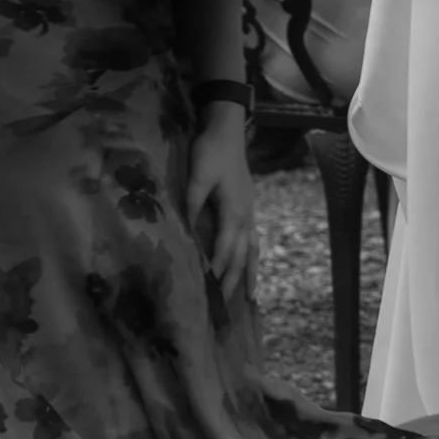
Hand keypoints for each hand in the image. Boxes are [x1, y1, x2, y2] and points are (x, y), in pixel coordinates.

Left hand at [187, 111, 256, 296]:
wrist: (227, 131)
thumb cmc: (210, 152)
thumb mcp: (198, 176)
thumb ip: (192, 202)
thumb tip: (185, 231)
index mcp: (233, 211)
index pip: (225, 248)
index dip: (217, 269)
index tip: (207, 291)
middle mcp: (245, 217)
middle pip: (241, 255)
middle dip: (234, 281)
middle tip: (226, 307)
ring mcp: (249, 213)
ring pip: (252, 250)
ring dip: (250, 274)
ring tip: (251, 298)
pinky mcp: (248, 209)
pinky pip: (253, 240)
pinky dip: (253, 258)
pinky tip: (250, 266)